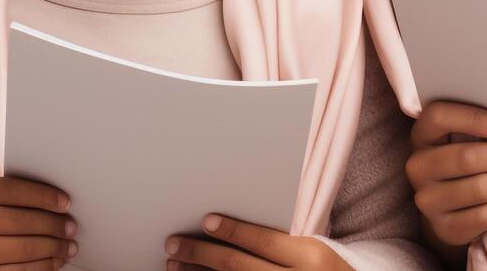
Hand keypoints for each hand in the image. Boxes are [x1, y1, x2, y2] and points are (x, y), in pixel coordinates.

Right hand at [0, 176, 77, 270]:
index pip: (17, 192)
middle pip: (27, 222)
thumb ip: (10, 194)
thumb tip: (60, 203)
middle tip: (72, 227)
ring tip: (70, 246)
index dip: (46, 197)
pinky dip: (44, 267)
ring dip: (56, 248)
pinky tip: (55, 261)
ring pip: (28, 250)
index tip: (66, 203)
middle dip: (56, 226)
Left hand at [166, 213, 350, 269]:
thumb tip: (232, 225)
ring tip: (174, 264)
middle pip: (238, 267)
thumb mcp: (313, 251)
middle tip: (173, 244)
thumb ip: (282, 241)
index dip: (232, 231)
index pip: (263, 242)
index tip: (206, 220)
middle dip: (201, 254)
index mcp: (310, 258)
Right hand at [406, 100, 486, 247]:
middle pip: (466, 158)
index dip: (476, 119)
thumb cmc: (468, 160)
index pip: (440, 116)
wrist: (452, 206)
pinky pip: (482, 217)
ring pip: (478, 189)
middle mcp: (418, 167)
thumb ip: (486, 129)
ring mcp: (428, 200)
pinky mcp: (443, 227)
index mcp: (423, 134)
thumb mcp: (468, 138)